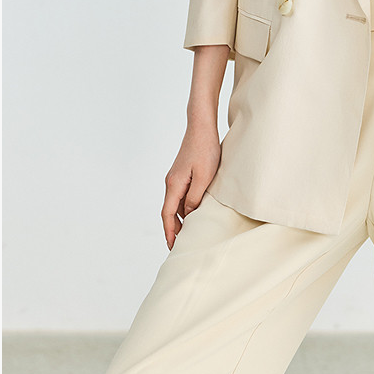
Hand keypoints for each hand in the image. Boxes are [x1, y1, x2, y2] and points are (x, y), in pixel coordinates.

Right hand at [161, 123, 221, 249]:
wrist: (201, 126)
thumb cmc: (205, 150)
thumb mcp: (204, 177)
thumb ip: (195, 198)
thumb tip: (189, 215)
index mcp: (174, 185)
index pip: (168, 214)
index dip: (169, 232)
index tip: (172, 247)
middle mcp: (171, 182)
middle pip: (170, 211)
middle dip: (173, 229)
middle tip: (180, 245)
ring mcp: (177, 177)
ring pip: (176, 203)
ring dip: (181, 218)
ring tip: (189, 233)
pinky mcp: (183, 172)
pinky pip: (182, 195)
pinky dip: (186, 207)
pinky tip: (195, 211)